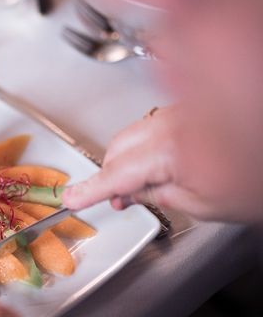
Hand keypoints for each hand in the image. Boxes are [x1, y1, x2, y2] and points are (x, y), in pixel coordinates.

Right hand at [62, 106, 242, 220]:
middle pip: (117, 147)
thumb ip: (158, 195)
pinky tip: (152, 165)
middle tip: (113, 200)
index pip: (117, 173)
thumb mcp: (204, 205)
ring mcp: (176, 114)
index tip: (71, 198)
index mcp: (171, 151)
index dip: (92, 188)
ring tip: (136, 187)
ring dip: (124, 160)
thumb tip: (128, 193)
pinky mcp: (184, 111)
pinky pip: (148, 128)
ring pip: (130, 135)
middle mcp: (170, 125)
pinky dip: (141, 148)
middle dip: (108, 173)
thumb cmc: (256, 182)